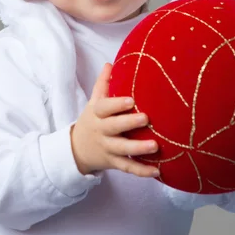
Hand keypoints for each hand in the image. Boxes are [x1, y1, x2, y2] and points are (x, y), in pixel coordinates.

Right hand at [70, 63, 159, 177]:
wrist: (77, 149)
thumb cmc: (92, 120)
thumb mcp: (94, 102)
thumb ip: (103, 84)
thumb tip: (110, 63)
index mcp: (97, 114)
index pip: (104, 107)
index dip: (116, 104)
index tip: (131, 100)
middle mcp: (101, 131)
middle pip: (114, 127)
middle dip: (129, 123)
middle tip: (146, 118)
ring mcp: (107, 148)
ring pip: (122, 149)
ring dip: (138, 149)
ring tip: (155, 146)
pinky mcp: (113, 162)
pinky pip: (128, 167)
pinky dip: (142, 171)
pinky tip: (157, 171)